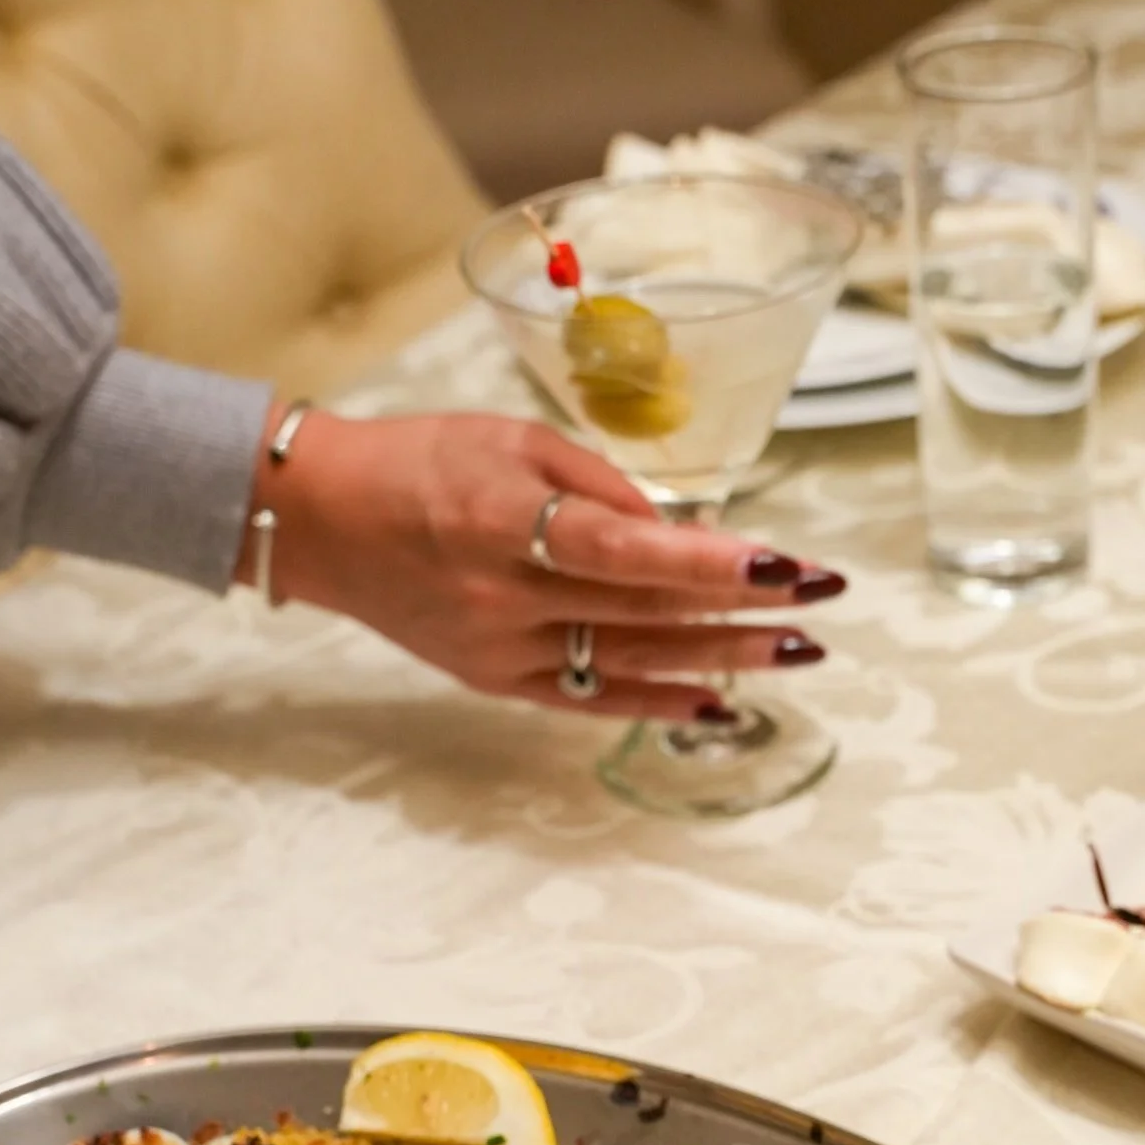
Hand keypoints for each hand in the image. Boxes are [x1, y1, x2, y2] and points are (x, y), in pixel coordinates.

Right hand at [252, 407, 842, 719]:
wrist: (323, 521)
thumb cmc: (421, 462)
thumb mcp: (512, 440)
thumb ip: (599, 484)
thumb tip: (681, 531)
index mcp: (501, 520)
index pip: (623, 551)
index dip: (706, 564)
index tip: (781, 564)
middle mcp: (502, 597)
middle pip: (642, 612)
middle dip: (742, 607)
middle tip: (821, 600)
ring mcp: (499, 650)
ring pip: (629, 662)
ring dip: (722, 660)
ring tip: (798, 651)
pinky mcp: (494, 681)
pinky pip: (589, 698)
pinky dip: (657, 704)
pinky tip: (719, 704)